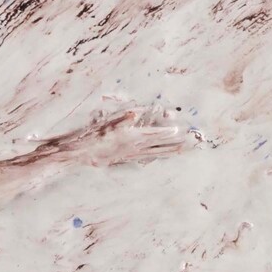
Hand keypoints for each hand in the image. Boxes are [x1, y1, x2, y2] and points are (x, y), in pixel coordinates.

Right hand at [81, 107, 199, 166]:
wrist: (83, 153)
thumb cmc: (94, 136)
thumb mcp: (108, 123)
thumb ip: (124, 118)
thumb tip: (137, 113)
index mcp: (131, 137)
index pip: (152, 134)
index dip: (165, 132)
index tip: (177, 130)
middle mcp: (134, 148)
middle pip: (158, 146)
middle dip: (174, 144)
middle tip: (188, 144)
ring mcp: (132, 154)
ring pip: (155, 153)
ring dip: (169, 151)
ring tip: (182, 150)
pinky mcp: (127, 158)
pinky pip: (146, 158)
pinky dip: (156, 156)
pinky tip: (162, 156)